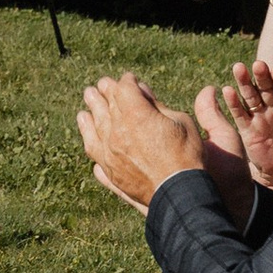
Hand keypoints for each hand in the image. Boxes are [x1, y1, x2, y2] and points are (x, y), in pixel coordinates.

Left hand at [75, 71, 204, 208]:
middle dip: (106, 90)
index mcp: (137, 113)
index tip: (130, 80)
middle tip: (103, 84)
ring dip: (92, 106)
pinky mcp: (108, 166)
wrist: (178, 192)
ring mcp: (109, 149)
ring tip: (89, 97)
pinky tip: (85, 124)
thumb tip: (141, 90)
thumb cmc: (186, 154)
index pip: (124, 87)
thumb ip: (157, 105)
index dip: (127, 81)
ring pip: (94, 121)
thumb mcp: (180, 121)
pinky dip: (87, 131)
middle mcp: (118, 129)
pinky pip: (91, 145)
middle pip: (106, 102)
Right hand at [199, 58, 272, 192]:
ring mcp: (259, 116)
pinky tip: (227, 90)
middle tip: (258, 64)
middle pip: (266, 89)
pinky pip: (239, 114)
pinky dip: (233, 103)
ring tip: (238, 68)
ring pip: (251, 97)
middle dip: (261, 76)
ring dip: (244, 83)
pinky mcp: (247, 128)